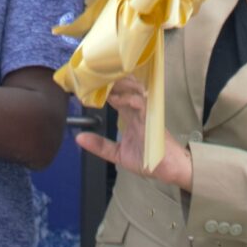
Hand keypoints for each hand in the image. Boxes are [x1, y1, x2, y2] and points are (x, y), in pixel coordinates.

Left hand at [75, 76, 191, 188]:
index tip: (88, 85)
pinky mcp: (150, 119)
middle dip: (112, 81)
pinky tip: (115, 99)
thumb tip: (79, 138)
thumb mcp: (117, 154)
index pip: (116, 96)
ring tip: (104, 84)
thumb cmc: (146, 160)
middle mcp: (137, 111)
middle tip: (95, 77)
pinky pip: (139, 103)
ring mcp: (144, 113)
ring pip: (133, 90)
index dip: (104, 90)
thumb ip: (100, 146)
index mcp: (130, 116)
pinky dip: (127, 99)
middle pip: (126, 88)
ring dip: (119, 85)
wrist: (167, 169)